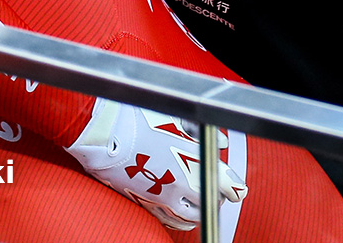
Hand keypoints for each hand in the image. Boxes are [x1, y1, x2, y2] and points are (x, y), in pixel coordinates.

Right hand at [66, 98, 246, 229]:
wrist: (105, 133)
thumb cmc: (139, 120)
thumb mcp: (178, 121)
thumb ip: (203, 135)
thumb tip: (221, 144)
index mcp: (192, 163)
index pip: (225, 184)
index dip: (234, 187)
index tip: (237, 187)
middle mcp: (179, 185)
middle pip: (209, 202)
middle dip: (217, 198)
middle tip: (221, 193)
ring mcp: (161, 197)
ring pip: (189, 217)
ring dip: (200, 213)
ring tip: (204, 208)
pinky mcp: (144, 203)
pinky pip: (168, 220)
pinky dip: (180, 222)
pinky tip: (182, 220)